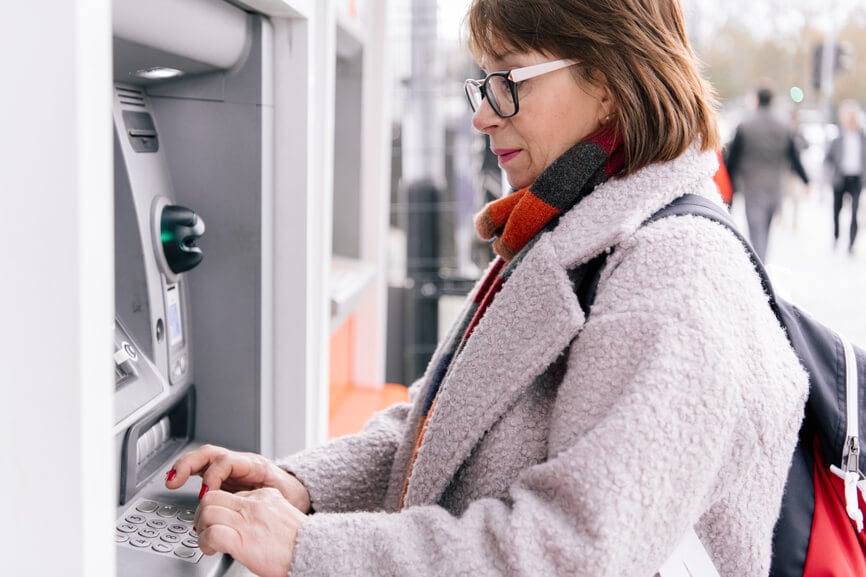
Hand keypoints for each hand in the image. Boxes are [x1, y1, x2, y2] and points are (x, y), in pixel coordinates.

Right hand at [166, 444, 310, 512]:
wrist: (295, 492)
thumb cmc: (289, 495)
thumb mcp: (282, 498)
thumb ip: (265, 503)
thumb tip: (253, 511)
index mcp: (254, 465)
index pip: (227, 462)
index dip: (213, 476)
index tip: (206, 494)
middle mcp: (239, 463)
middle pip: (210, 454)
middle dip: (190, 464)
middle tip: (175, 479)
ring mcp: (230, 468)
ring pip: (203, 458)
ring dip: (184, 466)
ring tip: (171, 480)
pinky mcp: (223, 476)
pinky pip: (202, 469)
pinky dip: (187, 473)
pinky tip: (175, 481)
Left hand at [195, 487, 305, 576]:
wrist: (313, 553)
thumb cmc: (301, 543)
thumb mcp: (283, 518)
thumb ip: (264, 514)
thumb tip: (248, 523)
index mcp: (265, 496)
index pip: (230, 494)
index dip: (219, 510)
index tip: (218, 523)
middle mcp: (254, 504)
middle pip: (212, 497)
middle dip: (203, 514)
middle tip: (205, 529)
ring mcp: (247, 520)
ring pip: (207, 511)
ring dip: (202, 528)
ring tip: (207, 541)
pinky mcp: (242, 540)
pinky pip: (211, 533)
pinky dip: (206, 542)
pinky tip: (211, 550)